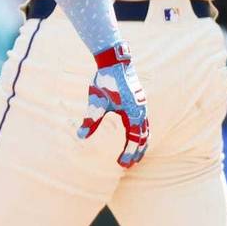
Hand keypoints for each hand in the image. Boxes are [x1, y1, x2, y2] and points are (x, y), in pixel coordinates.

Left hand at [78, 43, 149, 167]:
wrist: (114, 61)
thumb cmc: (105, 80)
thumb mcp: (96, 101)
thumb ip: (91, 119)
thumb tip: (81, 136)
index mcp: (133, 112)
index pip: (134, 139)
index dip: (129, 153)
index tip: (122, 164)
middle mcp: (141, 110)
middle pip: (143, 137)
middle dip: (137, 152)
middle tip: (129, 165)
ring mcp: (141, 105)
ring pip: (145, 129)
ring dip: (140, 142)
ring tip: (134, 154)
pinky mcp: (138, 100)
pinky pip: (143, 120)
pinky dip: (140, 131)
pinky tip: (133, 135)